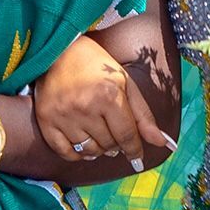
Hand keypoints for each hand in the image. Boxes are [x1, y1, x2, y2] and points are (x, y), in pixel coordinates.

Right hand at [33, 36, 173, 168]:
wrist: (58, 51)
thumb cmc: (96, 66)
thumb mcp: (125, 84)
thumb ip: (143, 115)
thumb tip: (163, 143)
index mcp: (109, 95)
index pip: (126, 136)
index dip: (134, 150)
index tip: (137, 159)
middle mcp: (85, 107)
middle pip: (108, 145)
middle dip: (115, 144)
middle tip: (112, 132)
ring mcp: (63, 115)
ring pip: (88, 151)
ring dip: (98, 150)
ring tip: (98, 137)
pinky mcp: (46, 120)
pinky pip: (65, 153)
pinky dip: (77, 155)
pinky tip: (82, 145)